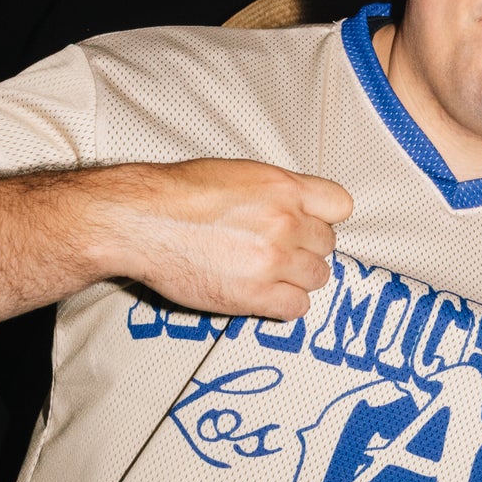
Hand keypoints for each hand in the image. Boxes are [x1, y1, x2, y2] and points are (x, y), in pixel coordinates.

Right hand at [92, 158, 352, 321]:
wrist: (142, 220)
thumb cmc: (178, 194)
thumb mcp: (237, 173)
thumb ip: (275, 191)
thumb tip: (297, 207)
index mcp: (284, 186)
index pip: (340, 205)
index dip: (323, 217)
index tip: (309, 224)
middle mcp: (285, 222)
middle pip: (327, 245)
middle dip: (306, 249)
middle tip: (278, 252)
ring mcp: (274, 260)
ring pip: (317, 277)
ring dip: (297, 278)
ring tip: (269, 274)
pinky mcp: (257, 295)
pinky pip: (297, 308)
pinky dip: (285, 304)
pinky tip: (264, 295)